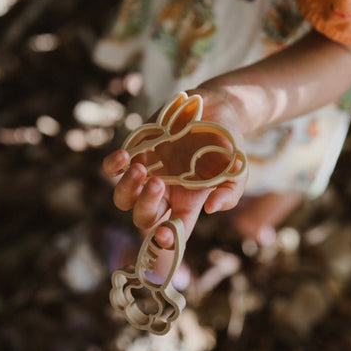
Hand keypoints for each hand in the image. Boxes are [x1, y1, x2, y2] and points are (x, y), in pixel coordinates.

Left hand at [102, 88, 247, 247]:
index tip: (163, 235)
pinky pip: (112, 169)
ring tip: (141, 168)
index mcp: (187, 204)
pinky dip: (113, 166)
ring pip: (123, 198)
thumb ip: (230, 193)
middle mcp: (163, 194)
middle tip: (159, 182)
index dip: (165, 241)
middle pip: (143, 217)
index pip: (173, 231)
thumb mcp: (237, 170)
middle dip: (146, 205)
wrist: (215, 110)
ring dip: (128, 188)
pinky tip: (125, 155)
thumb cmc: (227, 145)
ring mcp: (146, 175)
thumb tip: (211, 209)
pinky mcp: (134, 154)